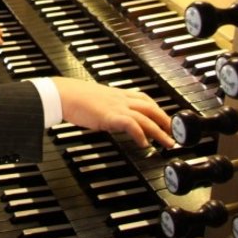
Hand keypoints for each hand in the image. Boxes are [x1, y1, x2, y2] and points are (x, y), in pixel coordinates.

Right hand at [51, 76, 174, 148]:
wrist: (63, 94)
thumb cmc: (73, 97)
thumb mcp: (96, 99)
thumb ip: (106, 106)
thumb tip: (109, 115)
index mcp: (117, 93)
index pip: (144, 99)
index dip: (158, 109)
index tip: (165, 119)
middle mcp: (120, 99)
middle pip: (151, 108)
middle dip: (166, 120)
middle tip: (175, 133)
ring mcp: (116, 107)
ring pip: (146, 117)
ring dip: (160, 131)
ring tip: (168, 143)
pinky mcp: (110, 116)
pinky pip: (131, 125)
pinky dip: (140, 134)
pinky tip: (145, 144)